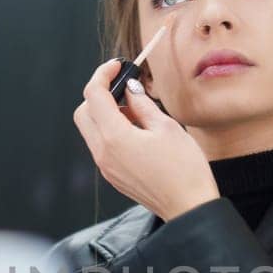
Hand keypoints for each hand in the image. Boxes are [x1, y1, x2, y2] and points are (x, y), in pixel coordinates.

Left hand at [73, 58, 219, 221]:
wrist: (189, 207)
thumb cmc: (185, 169)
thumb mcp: (167, 127)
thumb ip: (142, 104)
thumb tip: (130, 90)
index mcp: (115, 137)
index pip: (94, 95)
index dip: (103, 74)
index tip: (117, 65)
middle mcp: (103, 153)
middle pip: (84, 112)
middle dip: (99, 94)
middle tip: (124, 87)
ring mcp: (106, 167)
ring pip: (91, 130)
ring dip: (106, 113)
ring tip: (136, 111)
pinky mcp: (113, 175)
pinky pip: (102, 145)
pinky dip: (111, 131)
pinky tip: (136, 130)